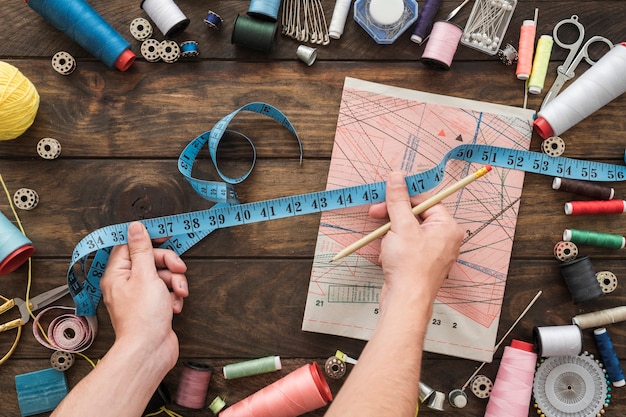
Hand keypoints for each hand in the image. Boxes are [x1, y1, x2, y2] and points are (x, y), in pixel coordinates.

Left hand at [100, 221, 188, 367]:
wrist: (150, 350)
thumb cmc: (143, 318)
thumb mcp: (145, 275)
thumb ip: (142, 249)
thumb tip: (134, 227)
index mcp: (117, 274)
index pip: (130, 247)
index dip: (148, 241)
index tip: (164, 238)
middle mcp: (126, 284)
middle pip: (150, 260)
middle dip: (168, 264)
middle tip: (179, 269)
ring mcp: (139, 297)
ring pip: (162, 277)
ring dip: (175, 282)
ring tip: (178, 293)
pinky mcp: (152, 308)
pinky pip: (166, 292)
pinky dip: (173, 297)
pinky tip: (174, 306)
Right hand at [369, 172, 462, 309]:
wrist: (405, 301)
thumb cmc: (410, 268)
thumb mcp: (401, 226)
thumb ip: (398, 200)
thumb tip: (397, 178)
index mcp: (447, 227)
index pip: (426, 201)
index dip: (404, 196)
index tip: (387, 192)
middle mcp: (444, 239)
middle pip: (416, 215)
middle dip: (393, 216)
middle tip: (375, 213)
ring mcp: (432, 252)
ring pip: (408, 231)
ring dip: (391, 233)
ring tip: (384, 243)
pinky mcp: (420, 263)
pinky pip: (406, 246)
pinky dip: (393, 247)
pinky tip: (387, 256)